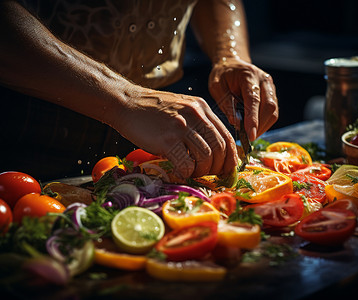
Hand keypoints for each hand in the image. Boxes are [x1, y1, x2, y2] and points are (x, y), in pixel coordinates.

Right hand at [113, 87, 237, 178]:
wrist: (126, 103)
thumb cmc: (152, 110)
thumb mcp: (182, 108)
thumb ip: (198, 124)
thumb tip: (214, 151)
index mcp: (202, 108)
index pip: (227, 136)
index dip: (231, 158)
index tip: (228, 170)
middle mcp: (196, 115)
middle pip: (220, 148)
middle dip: (219, 167)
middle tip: (211, 176)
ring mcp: (182, 127)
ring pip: (206, 157)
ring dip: (202, 171)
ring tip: (193, 173)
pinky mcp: (167, 139)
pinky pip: (186, 164)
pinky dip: (186, 173)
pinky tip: (180, 173)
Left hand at [208, 57, 278, 140]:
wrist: (232, 63)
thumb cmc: (222, 75)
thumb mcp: (217, 87)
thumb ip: (226, 103)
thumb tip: (236, 123)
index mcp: (249, 75)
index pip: (254, 100)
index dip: (253, 119)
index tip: (250, 135)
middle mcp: (264, 80)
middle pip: (269, 107)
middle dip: (260, 125)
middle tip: (248, 139)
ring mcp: (270, 87)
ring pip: (274, 111)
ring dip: (263, 126)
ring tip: (250, 134)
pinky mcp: (272, 94)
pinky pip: (273, 112)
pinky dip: (264, 123)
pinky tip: (253, 127)